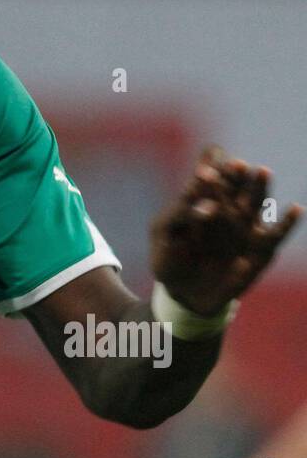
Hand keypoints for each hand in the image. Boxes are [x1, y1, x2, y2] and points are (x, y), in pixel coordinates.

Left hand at [151, 146, 301, 314]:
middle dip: (236, 176)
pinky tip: (295, 209)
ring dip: (260, 187)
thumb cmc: (170, 261)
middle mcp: (230, 211)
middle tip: (235, 164)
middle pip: (236, 187)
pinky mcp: (261, 250)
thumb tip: (205, 206)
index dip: (210, 175)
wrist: (183, 293)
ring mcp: (247, 228)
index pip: (210, 182)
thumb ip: (178, 215)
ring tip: (262, 171)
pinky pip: (276, 235)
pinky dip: (287, 223)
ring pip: (256, 203)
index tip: (205, 170)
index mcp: (205, 203)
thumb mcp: (165, 236)